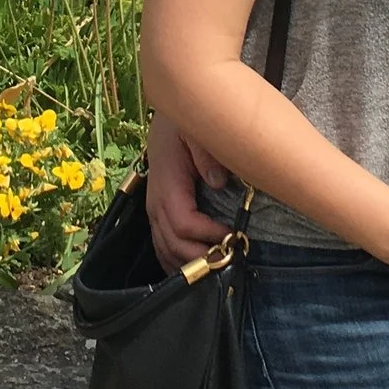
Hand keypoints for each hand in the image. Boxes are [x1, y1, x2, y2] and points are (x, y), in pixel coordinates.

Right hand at [146, 112, 228, 272]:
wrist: (168, 117)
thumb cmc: (183, 124)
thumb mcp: (196, 130)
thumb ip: (207, 154)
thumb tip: (219, 182)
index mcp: (167, 186)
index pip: (183, 224)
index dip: (208, 235)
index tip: (234, 235)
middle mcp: (156, 205)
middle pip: (175, 246)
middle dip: (203, 257)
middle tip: (231, 257)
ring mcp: (155, 212)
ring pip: (167, 252)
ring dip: (192, 265)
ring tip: (219, 265)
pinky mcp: (157, 215)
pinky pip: (162, 248)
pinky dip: (177, 263)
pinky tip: (195, 270)